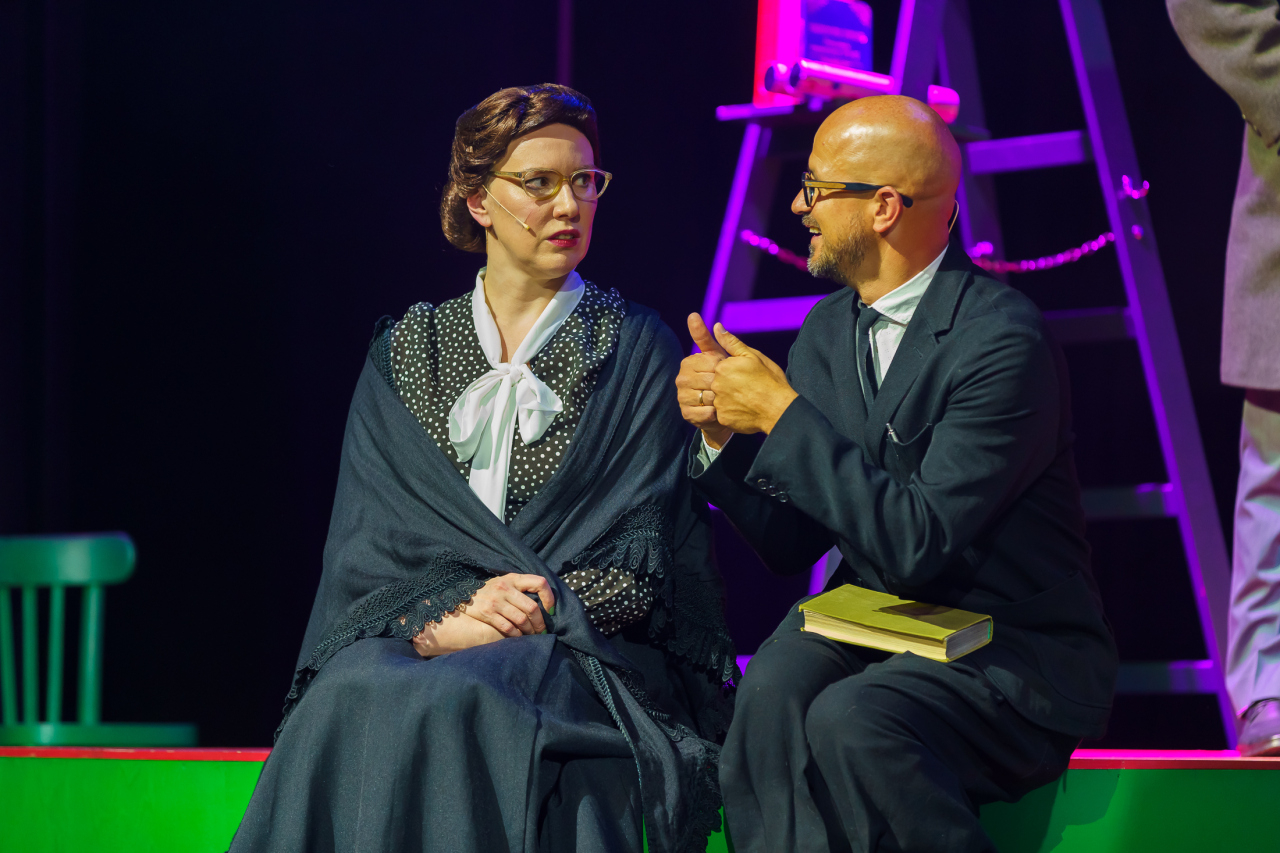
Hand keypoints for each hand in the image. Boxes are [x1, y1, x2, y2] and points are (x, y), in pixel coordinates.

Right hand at [409, 573, 555, 657]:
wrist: (462, 593)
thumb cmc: (489, 589)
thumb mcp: (505, 581)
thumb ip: (521, 587)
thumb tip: (543, 601)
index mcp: (513, 578)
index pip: (539, 583)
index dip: (549, 596)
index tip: (551, 609)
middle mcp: (506, 588)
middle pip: (532, 607)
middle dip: (540, 622)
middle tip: (542, 631)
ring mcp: (497, 601)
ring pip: (522, 620)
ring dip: (530, 631)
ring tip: (533, 636)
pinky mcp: (488, 613)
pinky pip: (508, 628)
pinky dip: (516, 635)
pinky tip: (519, 638)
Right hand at [676, 313, 732, 449]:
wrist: (728, 408)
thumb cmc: (726, 378)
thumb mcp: (721, 356)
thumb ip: (708, 339)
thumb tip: (693, 315)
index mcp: (689, 362)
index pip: (708, 361)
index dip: (724, 366)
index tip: (731, 369)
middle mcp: (681, 378)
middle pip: (706, 379)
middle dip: (722, 383)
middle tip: (731, 387)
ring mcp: (682, 396)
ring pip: (704, 396)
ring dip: (719, 399)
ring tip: (726, 399)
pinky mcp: (686, 413)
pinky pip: (701, 413)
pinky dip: (713, 413)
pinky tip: (719, 412)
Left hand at [710, 322, 797, 434]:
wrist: (779, 409)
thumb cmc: (770, 381)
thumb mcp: (753, 356)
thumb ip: (731, 343)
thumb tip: (716, 327)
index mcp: (722, 367)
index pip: (719, 367)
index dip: (732, 371)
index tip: (745, 377)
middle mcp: (716, 385)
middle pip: (717, 383)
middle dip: (729, 385)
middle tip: (748, 389)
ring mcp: (719, 403)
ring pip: (719, 398)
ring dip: (729, 399)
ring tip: (747, 400)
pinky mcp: (723, 418)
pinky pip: (723, 414)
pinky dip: (732, 412)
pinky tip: (745, 410)